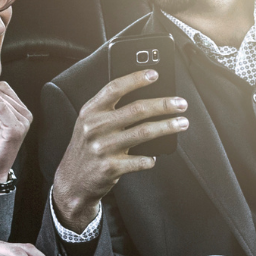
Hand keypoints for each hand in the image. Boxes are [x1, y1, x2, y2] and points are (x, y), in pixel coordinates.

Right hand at [50, 71, 189, 230]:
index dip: (136, 79)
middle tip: (181, 104)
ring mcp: (102, 148)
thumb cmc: (87, 148)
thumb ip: (109, 110)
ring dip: (167, 127)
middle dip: (163, 105)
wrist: (72, 181)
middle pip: (136, 109)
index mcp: (90, 112)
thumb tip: (146, 98)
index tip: (155, 74)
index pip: (114, 88)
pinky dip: (150, 159)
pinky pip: (139, 161)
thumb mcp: (89, 124)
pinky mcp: (110, 168)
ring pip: (143, 132)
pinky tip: (155, 157)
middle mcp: (95, 127)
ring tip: (182, 123)